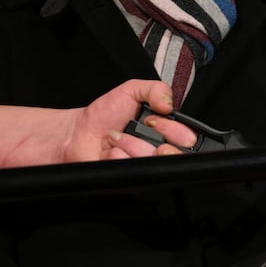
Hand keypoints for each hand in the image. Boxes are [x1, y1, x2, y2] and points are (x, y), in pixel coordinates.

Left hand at [66, 80, 197, 161]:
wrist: (77, 132)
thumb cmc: (104, 115)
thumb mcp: (132, 91)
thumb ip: (156, 89)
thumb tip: (170, 103)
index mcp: (165, 132)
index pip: (188, 139)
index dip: (176, 131)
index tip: (156, 122)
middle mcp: (157, 150)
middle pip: (174, 154)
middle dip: (157, 141)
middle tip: (143, 130)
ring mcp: (143, 166)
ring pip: (150, 160)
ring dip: (130, 144)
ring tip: (118, 138)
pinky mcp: (129, 177)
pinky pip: (130, 169)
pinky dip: (116, 156)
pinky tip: (110, 151)